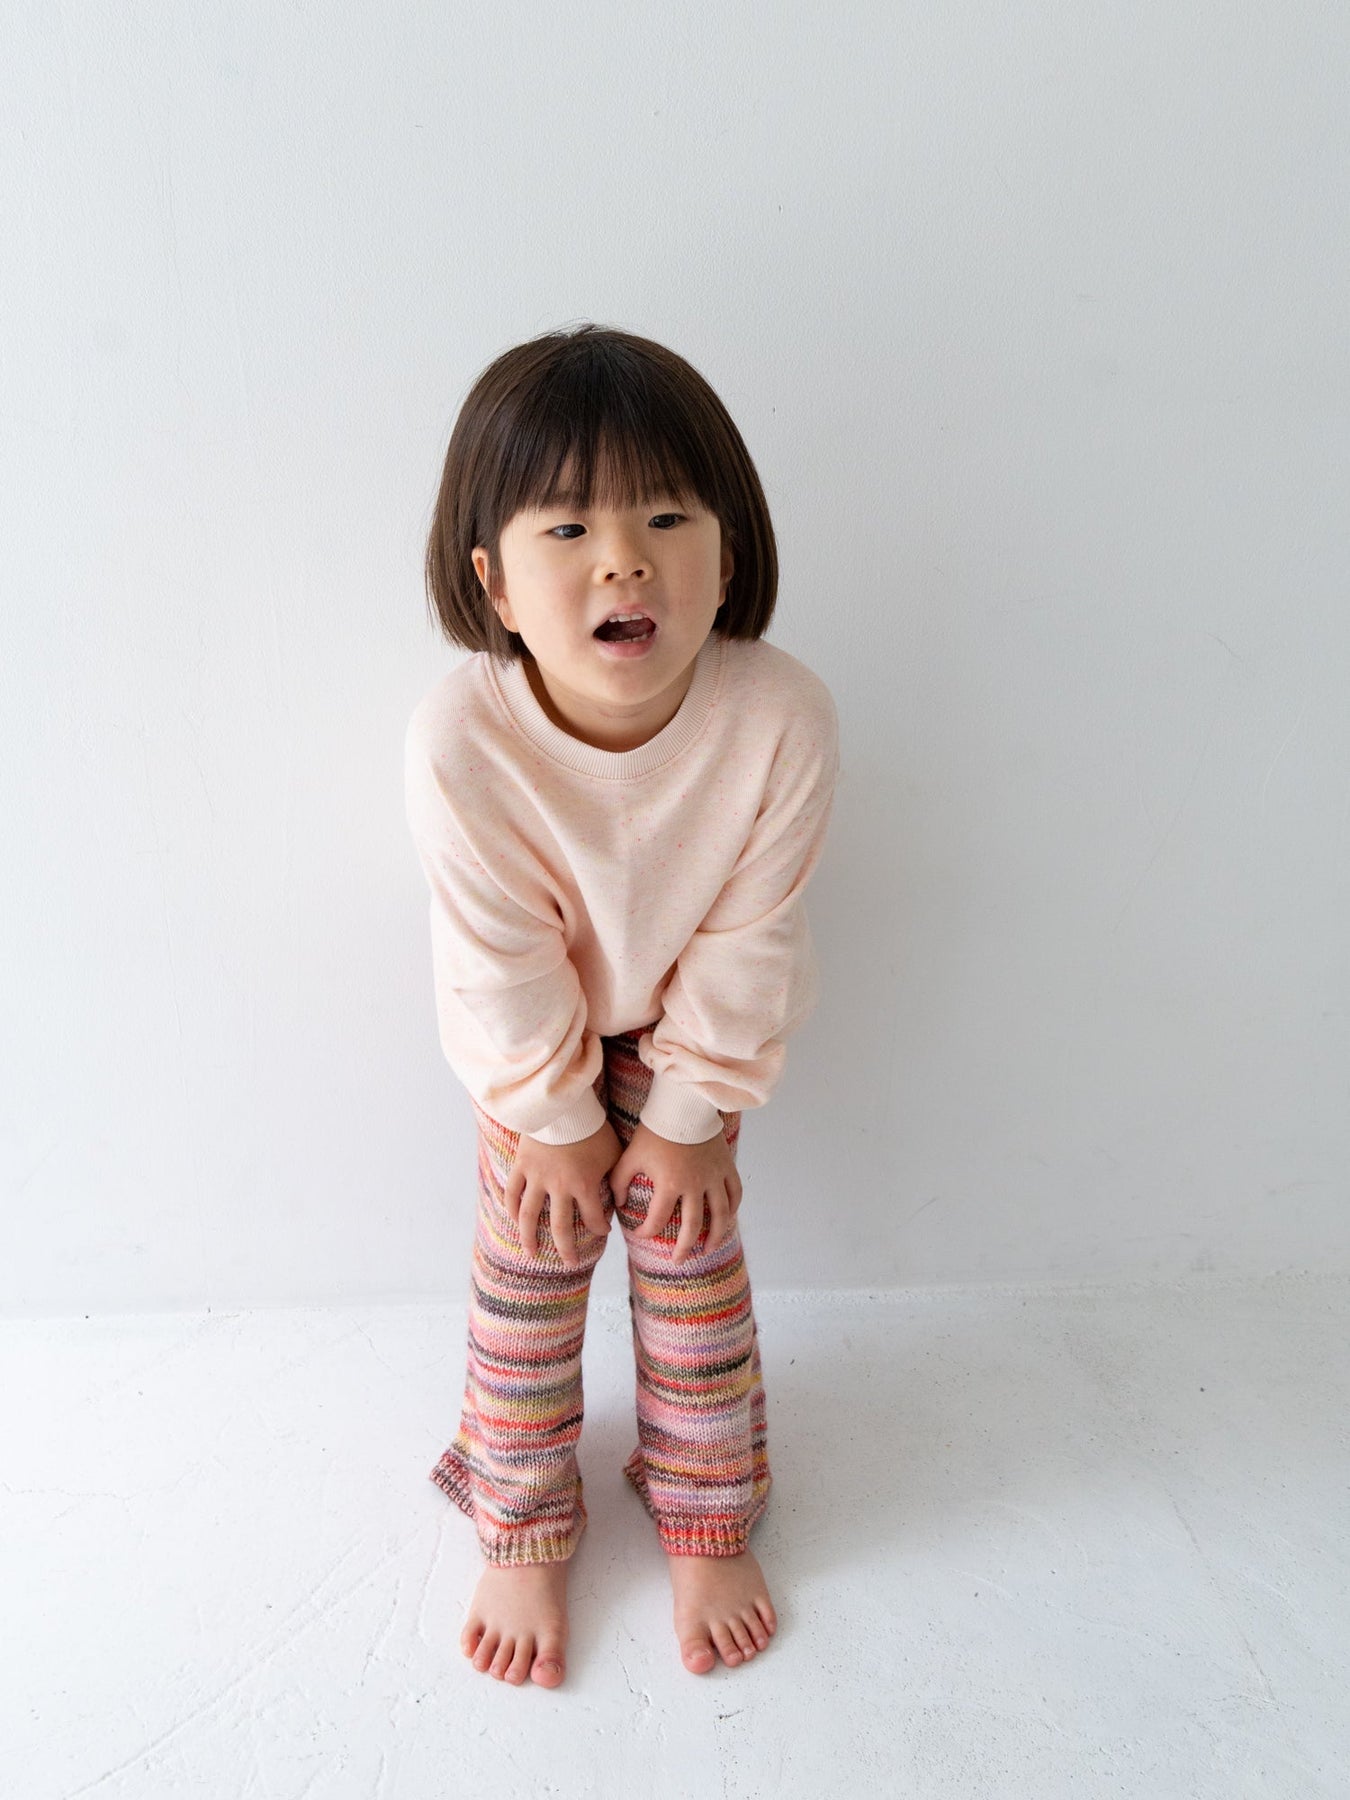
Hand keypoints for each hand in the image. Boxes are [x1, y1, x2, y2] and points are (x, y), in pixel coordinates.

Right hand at [504, 1119, 620, 1269]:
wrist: (565, 1104)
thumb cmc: (594, 1127)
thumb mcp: (613, 1152)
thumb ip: (616, 1176)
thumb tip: (621, 1195)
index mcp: (584, 1186)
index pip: (593, 1218)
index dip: (600, 1227)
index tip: (603, 1231)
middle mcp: (558, 1187)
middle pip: (560, 1227)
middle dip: (566, 1248)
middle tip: (570, 1263)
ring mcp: (537, 1178)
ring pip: (529, 1215)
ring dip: (530, 1237)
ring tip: (531, 1253)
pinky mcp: (522, 1165)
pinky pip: (512, 1191)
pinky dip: (511, 1206)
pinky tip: (514, 1219)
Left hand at [607, 1121, 742, 1264]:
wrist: (683, 1106)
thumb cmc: (654, 1130)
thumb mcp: (631, 1155)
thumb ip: (620, 1181)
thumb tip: (619, 1203)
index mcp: (669, 1185)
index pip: (656, 1220)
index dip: (646, 1232)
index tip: (640, 1235)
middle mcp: (695, 1186)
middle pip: (692, 1226)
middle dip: (684, 1247)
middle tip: (679, 1261)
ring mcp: (714, 1177)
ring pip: (720, 1215)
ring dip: (715, 1235)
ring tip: (708, 1249)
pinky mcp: (726, 1166)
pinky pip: (735, 1193)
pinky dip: (733, 1208)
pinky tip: (728, 1219)